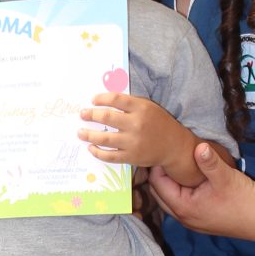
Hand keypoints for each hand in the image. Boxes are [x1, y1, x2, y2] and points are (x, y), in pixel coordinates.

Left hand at [78, 92, 202, 180]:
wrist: (173, 146)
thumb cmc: (157, 123)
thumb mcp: (147, 107)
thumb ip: (129, 103)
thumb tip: (103, 100)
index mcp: (141, 108)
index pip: (115, 99)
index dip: (101, 99)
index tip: (93, 100)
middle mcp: (136, 124)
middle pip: (107, 117)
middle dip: (90, 115)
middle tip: (82, 114)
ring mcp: (133, 142)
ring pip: (104, 139)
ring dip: (89, 135)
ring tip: (80, 132)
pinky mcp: (131, 157)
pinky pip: (109, 155)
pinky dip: (97, 152)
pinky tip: (91, 148)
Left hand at [149, 146, 254, 239]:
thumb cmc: (244, 200)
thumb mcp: (226, 177)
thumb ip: (209, 161)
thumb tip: (198, 146)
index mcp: (183, 207)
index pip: (157, 183)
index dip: (157, 165)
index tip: (162, 149)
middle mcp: (182, 217)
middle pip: (159, 192)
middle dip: (159, 174)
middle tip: (165, 154)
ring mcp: (191, 220)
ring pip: (169, 198)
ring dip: (169, 183)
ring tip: (175, 164)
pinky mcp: (200, 219)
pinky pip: (180, 203)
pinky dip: (179, 190)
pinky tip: (187, 178)